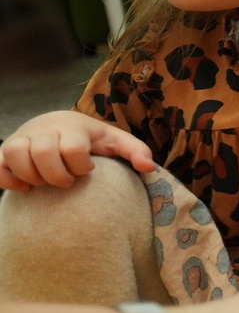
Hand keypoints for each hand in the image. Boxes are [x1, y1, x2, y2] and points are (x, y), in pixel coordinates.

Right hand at [1, 111, 155, 190]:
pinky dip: (8, 179)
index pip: (74, 149)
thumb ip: (135, 150)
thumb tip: (149, 168)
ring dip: (31, 175)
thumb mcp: (114, 141)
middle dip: (57, 175)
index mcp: (73, 126)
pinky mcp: (3, 151)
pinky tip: (26, 187)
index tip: (88, 170)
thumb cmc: (89, 138)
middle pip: (43, 152)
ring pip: (15, 154)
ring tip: (45, 183)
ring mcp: (21, 138)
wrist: (55, 125)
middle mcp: (44, 129)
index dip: (82, 166)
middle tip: (66, 181)